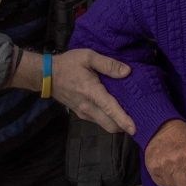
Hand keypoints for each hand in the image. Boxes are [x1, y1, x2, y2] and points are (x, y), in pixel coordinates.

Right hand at [9, 49, 135, 134]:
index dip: (123, 120)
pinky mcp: (81, 114)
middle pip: (110, 125)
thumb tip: (127, 72)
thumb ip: (108, 64)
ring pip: (105, 125)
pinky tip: (115, 109)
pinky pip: (99, 121)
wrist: (46, 75)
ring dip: (117, 123)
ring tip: (130, 114)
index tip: (135, 129)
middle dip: (124, 126)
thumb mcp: (88, 56)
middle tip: (139, 119)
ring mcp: (83, 112)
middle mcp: (88, 107)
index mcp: (91, 92)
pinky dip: (109, 119)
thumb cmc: (68, 64)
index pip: (110, 109)